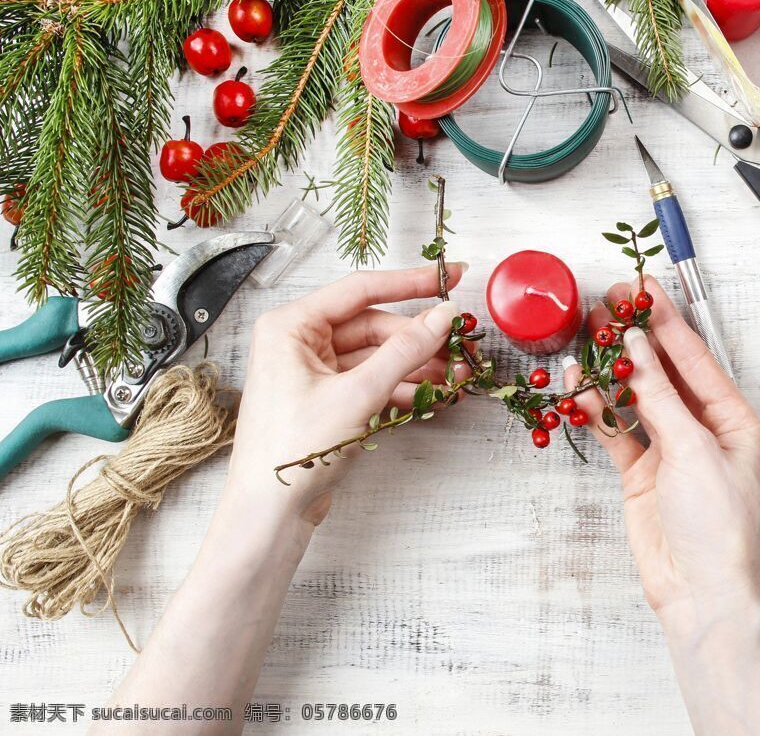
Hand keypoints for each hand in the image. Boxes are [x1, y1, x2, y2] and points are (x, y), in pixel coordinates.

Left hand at [228, 265, 467, 525]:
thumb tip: (441, 317)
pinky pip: (372, 380)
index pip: (361, 290)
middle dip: (419, 339)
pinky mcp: (326, 399)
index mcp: (290, 327)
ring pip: (377, 356)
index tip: (448, 277)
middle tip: (459, 346)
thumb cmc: (290, 453)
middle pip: (374, 326)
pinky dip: (402, 387)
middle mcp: (298, 343)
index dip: (410, 283)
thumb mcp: (357, 395)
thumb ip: (404, 351)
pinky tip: (432, 397)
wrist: (269, 514)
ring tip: (455, 376)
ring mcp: (313, 372)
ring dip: (417, 366)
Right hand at [565, 275, 759, 622]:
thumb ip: (659, 396)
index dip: (667, 322)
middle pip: (664, 372)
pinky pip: (617, 431)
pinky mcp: (642, 474)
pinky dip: (597, 409)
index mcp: (735, 420)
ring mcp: (671, 451)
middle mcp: (704, 430)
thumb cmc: (716, 524)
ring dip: (612, 369)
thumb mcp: (693, 450)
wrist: (699, 591)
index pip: (695, 358)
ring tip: (585, 334)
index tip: (642, 289)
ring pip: (636, 398)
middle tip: (607, 302)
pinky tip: (577, 386)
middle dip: (635, 338)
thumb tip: (635, 347)